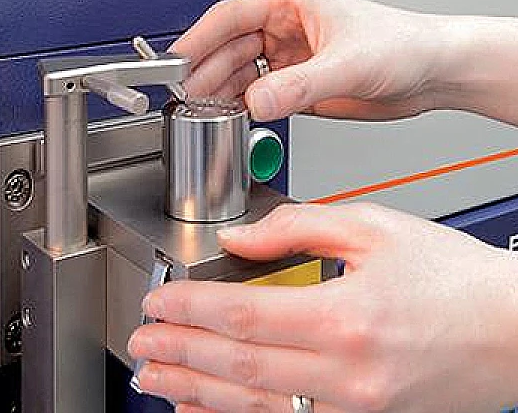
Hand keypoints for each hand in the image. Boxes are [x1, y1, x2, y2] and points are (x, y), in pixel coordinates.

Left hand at [128, 203, 517, 411]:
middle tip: (140, 343)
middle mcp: (346, 374)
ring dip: (195, 390)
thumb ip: (299, 226)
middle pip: (238, 365)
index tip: (158, 300)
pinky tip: (205, 410)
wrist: (512, 329)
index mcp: (345, 316)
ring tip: (156, 379)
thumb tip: (242, 238)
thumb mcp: (374, 227)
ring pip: (254, 404)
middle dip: (180, 352)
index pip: (242, 314)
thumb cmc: (452, 275)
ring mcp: (354, 408)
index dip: (190, 308)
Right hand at [170, 0, 446, 120]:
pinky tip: (231, 117)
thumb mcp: (349, 63)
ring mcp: (289, 58)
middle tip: (185, 96)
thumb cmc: (403, 45)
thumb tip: (256, 101)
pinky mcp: (297, 85)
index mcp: (291, 4)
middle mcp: (285, 29)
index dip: (197, 39)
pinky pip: (259, 95)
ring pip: (240, 74)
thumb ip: (299, 85)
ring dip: (221, 92)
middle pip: (228, 48)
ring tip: (202, 110)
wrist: (432, 73)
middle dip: (205, 72)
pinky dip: (243, 107)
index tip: (175, 61)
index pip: (229, 16)